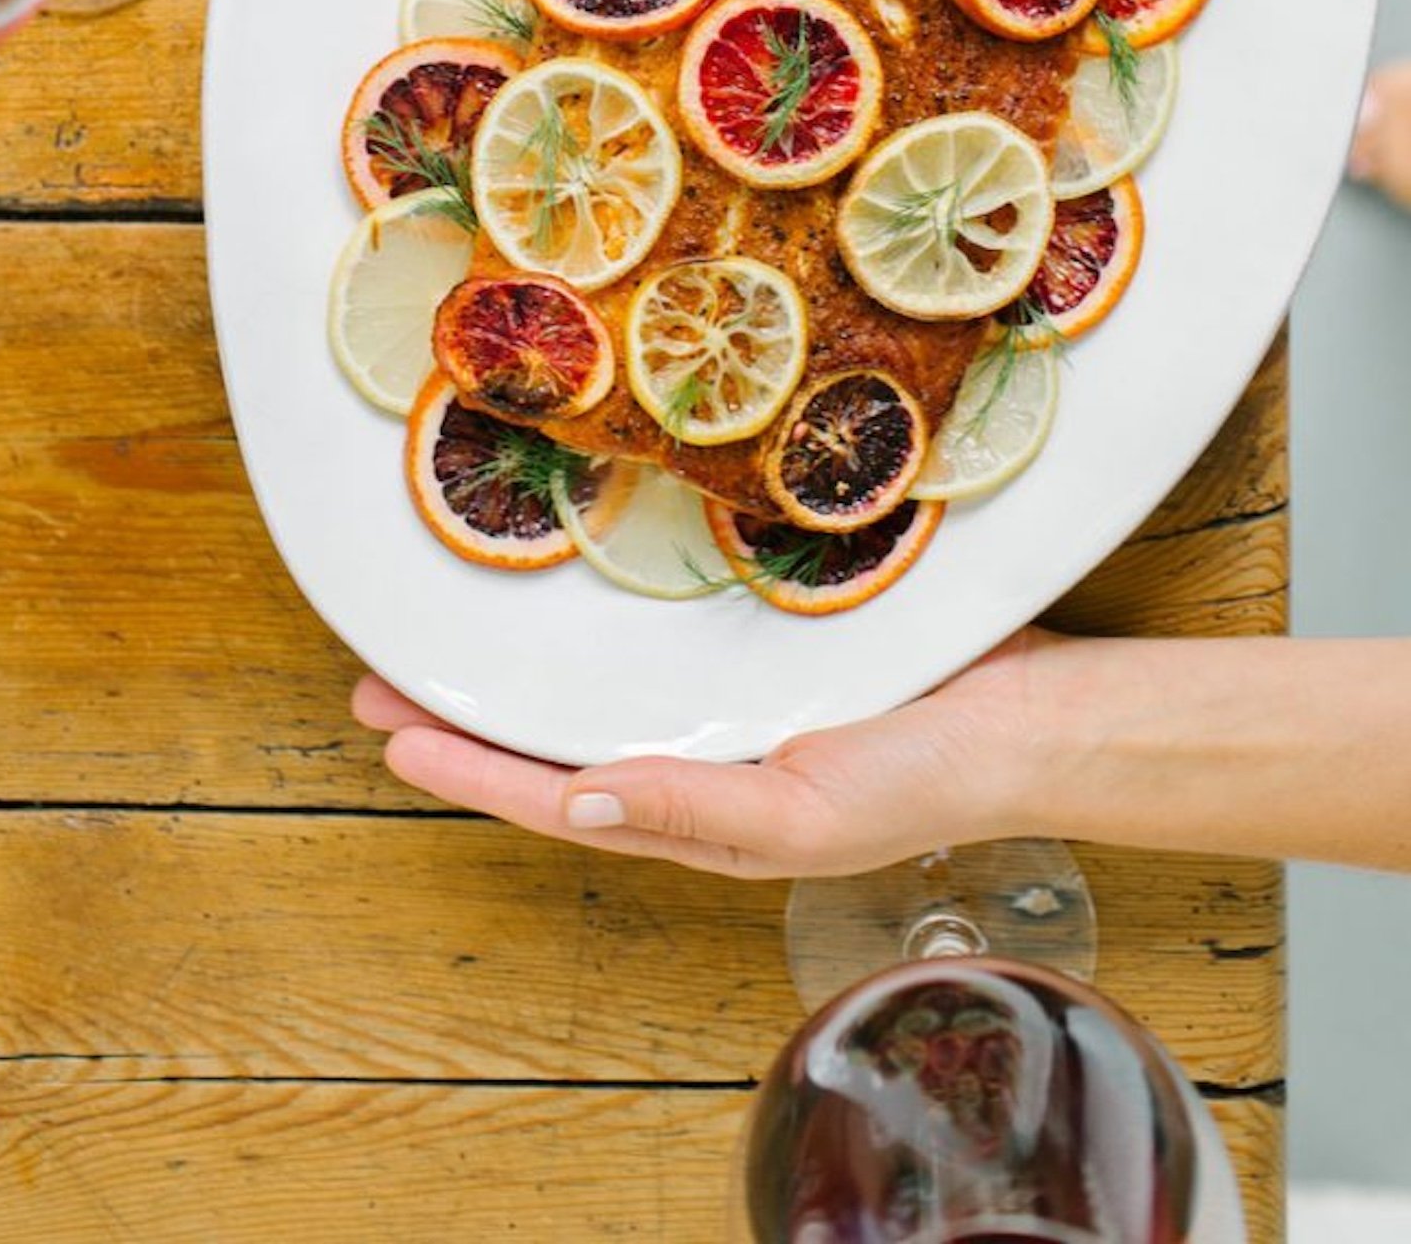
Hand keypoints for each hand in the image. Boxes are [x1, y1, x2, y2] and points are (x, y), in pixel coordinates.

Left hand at [353, 627, 1058, 879]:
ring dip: (524, 670)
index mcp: (702, 816)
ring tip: (451, 635)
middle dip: (468, 720)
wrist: (1030, 717)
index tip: (391, 730)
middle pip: (560, 747)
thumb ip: (693, 807)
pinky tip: (582, 593)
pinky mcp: (765, 647)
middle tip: (380, 678)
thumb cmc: (929, 777)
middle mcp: (702, 762)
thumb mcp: (806, 811)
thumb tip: (579, 800)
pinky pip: (665, 642)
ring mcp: (732, 705)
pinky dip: (608, 625)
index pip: (558, 800)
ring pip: (601, 692)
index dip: (471, 770)